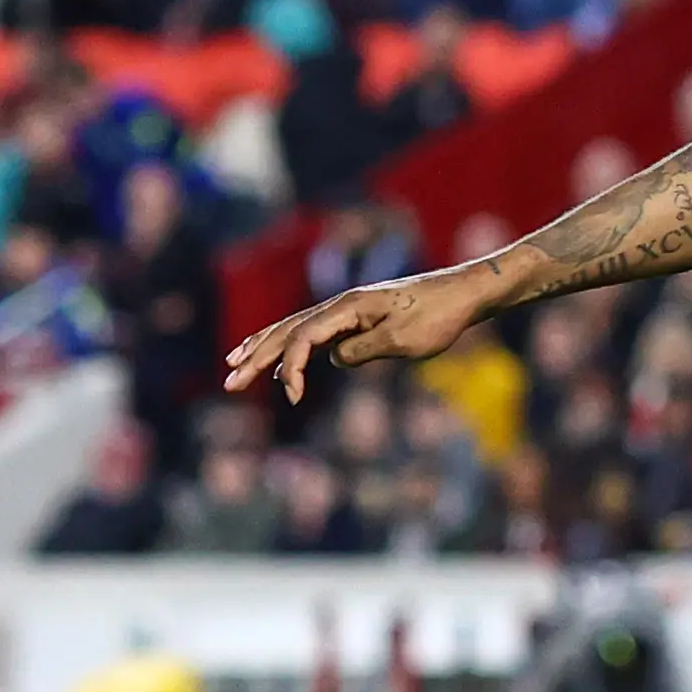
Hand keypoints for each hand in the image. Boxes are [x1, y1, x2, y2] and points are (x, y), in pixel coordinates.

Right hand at [223, 264, 500, 403]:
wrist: (462, 294)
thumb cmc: (438, 318)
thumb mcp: (403, 340)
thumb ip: (363, 350)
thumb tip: (333, 359)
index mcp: (349, 307)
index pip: (303, 338)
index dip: (290, 367)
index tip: (291, 397)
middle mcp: (341, 304)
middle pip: (287, 330)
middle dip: (256, 357)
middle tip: (229, 381)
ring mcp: (346, 309)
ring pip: (293, 328)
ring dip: (263, 347)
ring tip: (235, 364)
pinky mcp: (356, 317)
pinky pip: (311, 331)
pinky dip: (289, 345)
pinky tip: (279, 361)